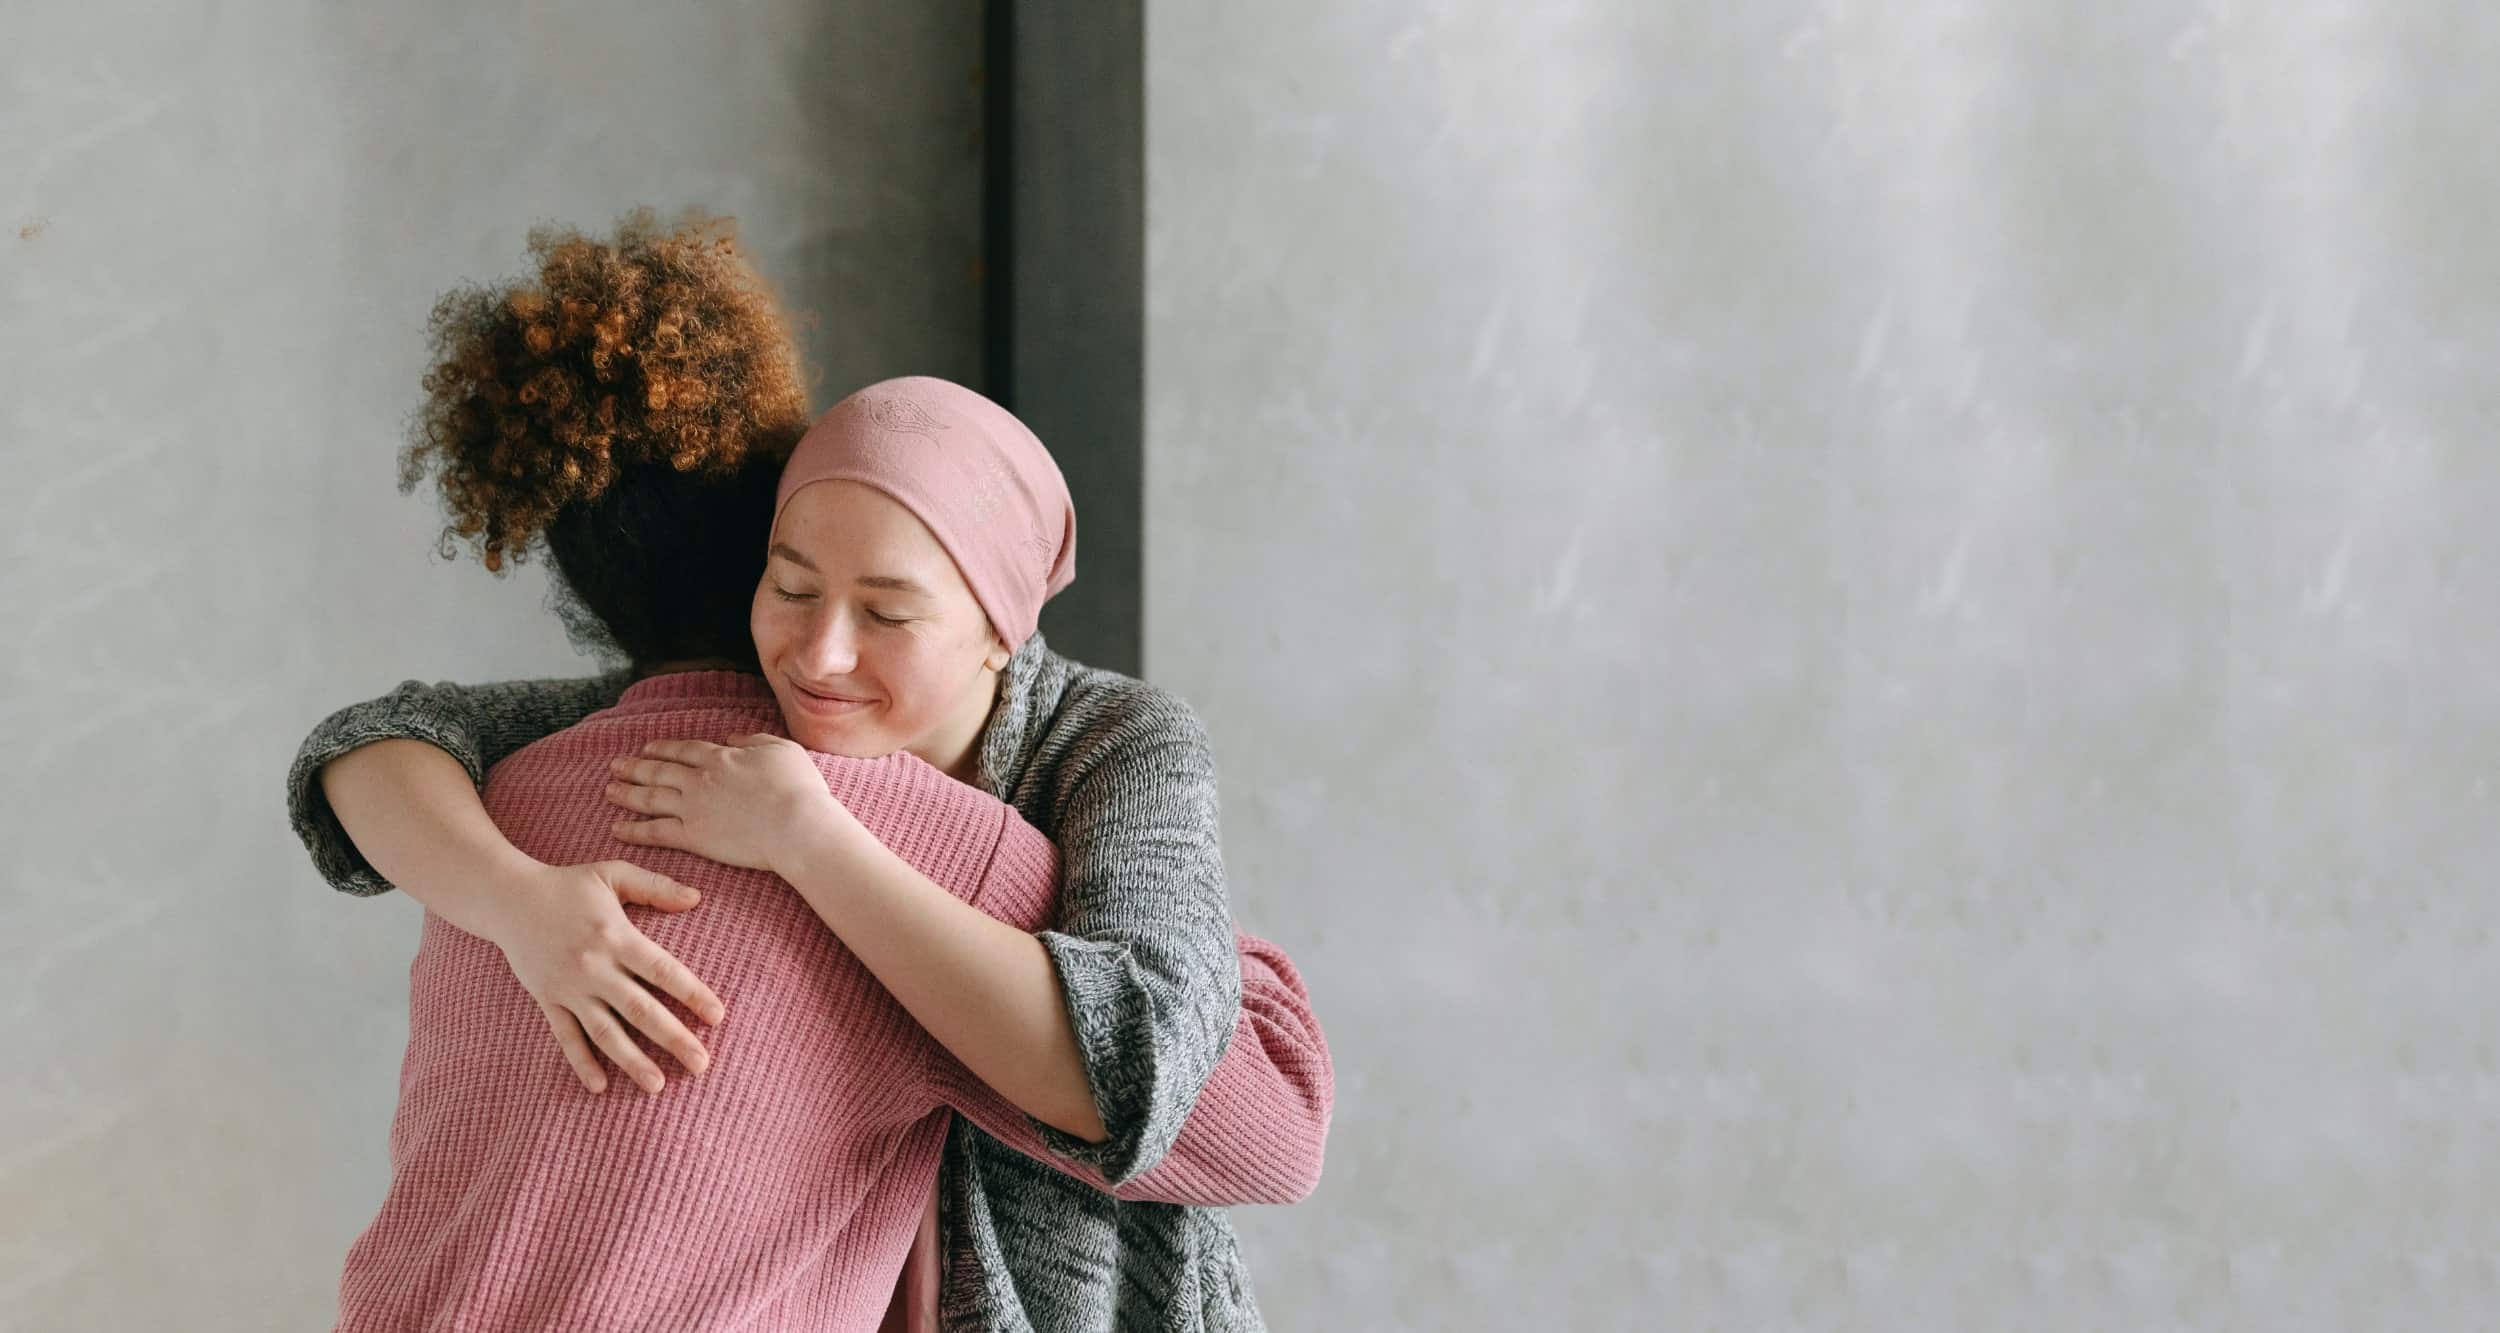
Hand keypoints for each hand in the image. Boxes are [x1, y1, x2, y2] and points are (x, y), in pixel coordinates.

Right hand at [484, 860, 727, 1095]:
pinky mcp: (548, 1000)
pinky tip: (600, 1086)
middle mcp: (594, 967)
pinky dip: (582, 1062)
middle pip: (640, 1010)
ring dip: (633, 1061)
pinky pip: (566, 1036)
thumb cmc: (567, 885)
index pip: (663, 971)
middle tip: (702, 1064)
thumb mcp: (612, 873)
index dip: (692, 994)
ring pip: (605, 1032)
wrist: (507, 898)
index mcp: (616, 936)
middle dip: (674, 1038)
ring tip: (658, 1085)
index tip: (717, 1017)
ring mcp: (569, 988)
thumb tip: (697, 898)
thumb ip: (656, 887)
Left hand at [605, 734, 851, 876]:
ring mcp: (693, 808)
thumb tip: (733, 738)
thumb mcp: (782, 749)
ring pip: (650, 798)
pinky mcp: (693, 837)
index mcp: (721, 758)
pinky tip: (617, 828)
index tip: (648, 748)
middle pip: (659, 770)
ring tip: (608, 791)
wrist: (797, 825)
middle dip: (635, 767)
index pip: (684, 750)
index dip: (663, 748)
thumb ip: (754, 740)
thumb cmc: (798, 788)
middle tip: (615, 765)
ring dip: (627, 793)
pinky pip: (655, 832)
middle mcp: (700, 780)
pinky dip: (634, 829)